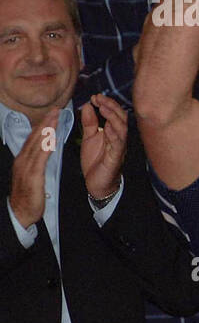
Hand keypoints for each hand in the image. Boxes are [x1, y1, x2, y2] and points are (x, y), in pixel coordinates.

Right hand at [7, 107, 58, 228]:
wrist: (19, 213)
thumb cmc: (29, 196)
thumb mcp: (33, 175)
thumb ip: (38, 163)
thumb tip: (46, 150)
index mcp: (23, 160)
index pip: (33, 139)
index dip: (42, 125)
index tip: (51, 114)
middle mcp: (22, 160)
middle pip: (34, 137)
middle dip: (45, 122)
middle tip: (55, 109)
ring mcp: (26, 167)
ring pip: (37, 144)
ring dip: (47, 129)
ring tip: (55, 118)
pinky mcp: (32, 176)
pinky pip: (40, 158)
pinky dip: (46, 146)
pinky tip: (53, 138)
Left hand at [80, 95, 128, 201]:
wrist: (96, 183)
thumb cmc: (95, 160)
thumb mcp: (89, 137)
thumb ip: (89, 123)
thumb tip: (88, 106)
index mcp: (112, 132)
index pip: (115, 114)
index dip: (107, 104)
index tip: (95, 96)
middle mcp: (119, 138)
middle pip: (121, 118)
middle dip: (111, 106)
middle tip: (99, 98)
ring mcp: (118, 147)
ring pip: (122, 129)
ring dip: (113, 118)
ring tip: (103, 108)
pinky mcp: (115, 158)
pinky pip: (117, 145)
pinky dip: (113, 135)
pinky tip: (106, 127)